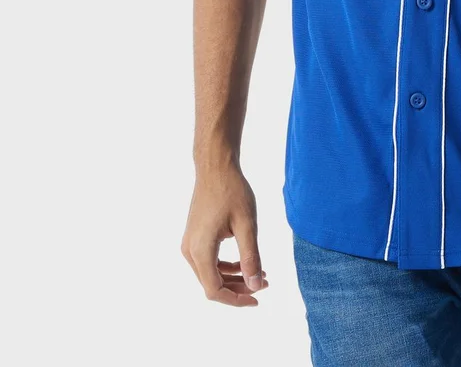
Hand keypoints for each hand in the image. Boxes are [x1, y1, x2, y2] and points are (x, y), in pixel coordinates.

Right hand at [181, 163, 268, 305]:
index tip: (258, 298)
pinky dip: (226, 266)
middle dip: (238, 288)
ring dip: (234, 278)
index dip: (236, 299)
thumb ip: (250, 257)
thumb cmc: (232, 191)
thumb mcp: (246, 224)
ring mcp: (190, 244)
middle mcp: (190, 251)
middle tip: (264, 283)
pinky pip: (208, 261)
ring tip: (260, 273)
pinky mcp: (194, 237)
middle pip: (212, 284)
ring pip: (210, 274)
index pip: (214, 290)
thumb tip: (255, 285)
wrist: (215, 167)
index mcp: (200, 250)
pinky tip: (245, 262)